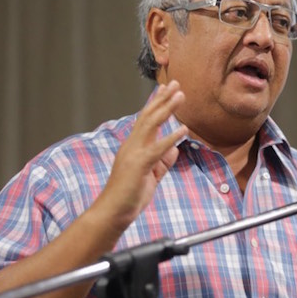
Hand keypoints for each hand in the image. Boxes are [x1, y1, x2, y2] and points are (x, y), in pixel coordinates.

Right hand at [96, 81, 188, 233]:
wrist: (113, 212)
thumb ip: (163, 161)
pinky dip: (171, 137)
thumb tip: (175, 148)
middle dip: (163, 99)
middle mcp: (132, 145)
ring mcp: (134, 153)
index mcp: (134, 146)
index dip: (157, 104)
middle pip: (148, 116)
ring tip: (181, 96)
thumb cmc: (130, 194)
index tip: (166, 89)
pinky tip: (183, 129)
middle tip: (176, 84)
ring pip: (151, 125)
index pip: (146, 120)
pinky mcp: (138, 165)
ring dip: (167, 109)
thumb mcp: (152, 174)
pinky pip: (157, 149)